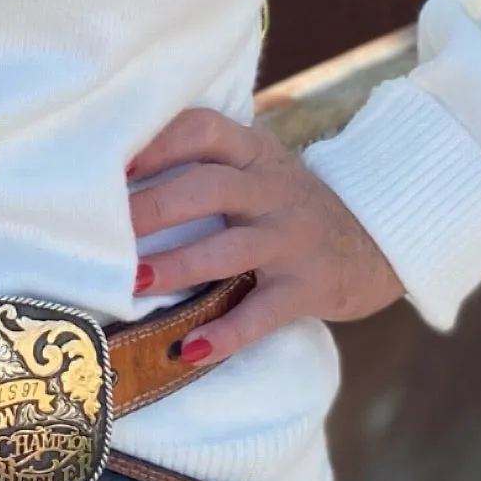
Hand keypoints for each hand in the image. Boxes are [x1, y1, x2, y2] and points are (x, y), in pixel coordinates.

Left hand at [125, 109, 402, 367]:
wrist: (376, 241)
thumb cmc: (289, 204)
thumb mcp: (258, 167)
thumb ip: (207, 161)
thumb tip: (116, 174)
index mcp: (254, 153)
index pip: (204, 130)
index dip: (159, 144)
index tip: (114, 163)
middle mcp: (272, 191)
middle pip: (209, 188)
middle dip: (154, 207)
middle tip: (104, 226)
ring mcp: (292, 239)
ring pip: (230, 250)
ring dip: (179, 266)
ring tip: (135, 282)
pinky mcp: (307, 287)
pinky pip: (262, 313)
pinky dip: (226, 333)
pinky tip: (190, 349)